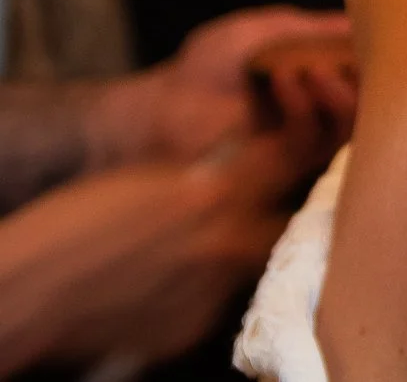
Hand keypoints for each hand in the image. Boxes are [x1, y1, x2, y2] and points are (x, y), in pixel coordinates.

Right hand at [0, 121, 328, 372]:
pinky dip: (200, 294)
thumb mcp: (148, 181)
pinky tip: (163, 288)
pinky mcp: (190, 329)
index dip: (293, 160)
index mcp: (211, 196)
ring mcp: (210, 292)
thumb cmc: (74, 223)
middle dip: (272, 218)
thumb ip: (204, 179)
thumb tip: (237, 176)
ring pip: (248, 268)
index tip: (294, 159)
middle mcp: (223, 245)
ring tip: (191, 255)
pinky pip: (213, 305)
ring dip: (233, 258)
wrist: (29, 290)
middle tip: (251, 216)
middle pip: (282, 225)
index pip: (286, 168)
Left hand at [86, 7, 353, 166]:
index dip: (378, 58)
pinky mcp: (281, 166)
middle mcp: (318, 116)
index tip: (379, 35)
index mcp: (316, 85)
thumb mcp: (259, 32)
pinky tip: (287, 79)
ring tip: (318, 69)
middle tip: (359, 57)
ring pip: (351, 127)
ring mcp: (303, 144)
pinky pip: (312, 139)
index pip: (366, 75)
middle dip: (369, 79)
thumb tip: (359, 19)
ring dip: (342, 95)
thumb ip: (309, 28)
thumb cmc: (201, 69)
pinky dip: (305, 106)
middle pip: (370, 103)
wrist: (155, 110)